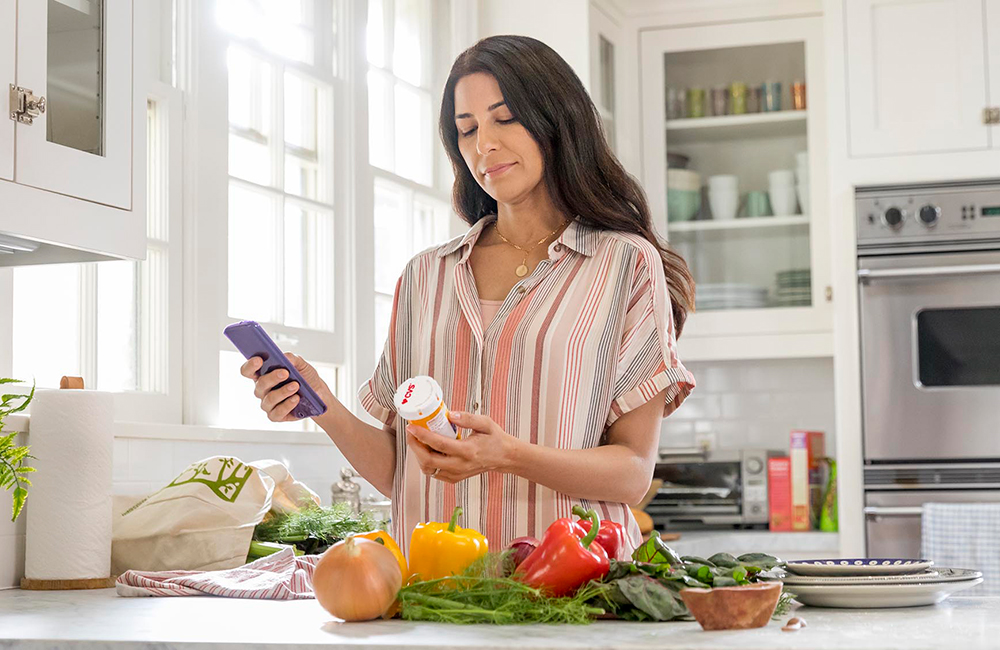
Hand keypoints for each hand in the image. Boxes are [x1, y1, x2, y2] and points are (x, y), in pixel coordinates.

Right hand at [240, 352, 332, 421]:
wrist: (318, 393)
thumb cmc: (305, 378)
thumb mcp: (301, 365)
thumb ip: (292, 359)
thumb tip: (285, 357)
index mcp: (263, 374)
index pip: (248, 370)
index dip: (250, 365)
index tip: (259, 360)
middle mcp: (262, 390)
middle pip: (260, 384)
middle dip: (272, 377)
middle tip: (285, 373)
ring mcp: (268, 404)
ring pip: (269, 399)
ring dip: (283, 392)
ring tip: (296, 386)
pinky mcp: (276, 415)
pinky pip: (277, 413)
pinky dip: (287, 405)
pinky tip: (296, 399)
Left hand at [404, 411, 519, 482]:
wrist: (504, 457)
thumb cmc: (495, 439)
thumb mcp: (485, 423)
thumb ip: (468, 418)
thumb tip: (449, 414)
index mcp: (467, 451)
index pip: (438, 444)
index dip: (422, 435)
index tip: (411, 427)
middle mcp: (460, 465)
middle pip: (428, 461)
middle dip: (414, 446)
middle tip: (411, 433)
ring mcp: (457, 474)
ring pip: (428, 469)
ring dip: (419, 455)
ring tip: (418, 440)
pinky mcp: (454, 478)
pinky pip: (434, 473)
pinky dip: (426, 462)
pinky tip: (428, 450)